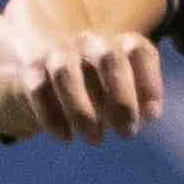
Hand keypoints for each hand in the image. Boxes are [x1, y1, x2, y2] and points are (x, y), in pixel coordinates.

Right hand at [0, 11, 160, 144]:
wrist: (44, 78)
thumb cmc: (96, 91)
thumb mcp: (121, 95)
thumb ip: (138, 103)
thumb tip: (148, 114)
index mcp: (118, 45)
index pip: (139, 51)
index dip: (149, 83)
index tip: (152, 117)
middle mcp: (90, 44)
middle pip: (109, 59)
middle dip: (121, 99)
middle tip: (127, 133)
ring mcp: (59, 54)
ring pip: (66, 74)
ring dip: (81, 110)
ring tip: (95, 139)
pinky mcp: (32, 70)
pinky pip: (38, 89)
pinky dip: (52, 116)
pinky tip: (65, 137)